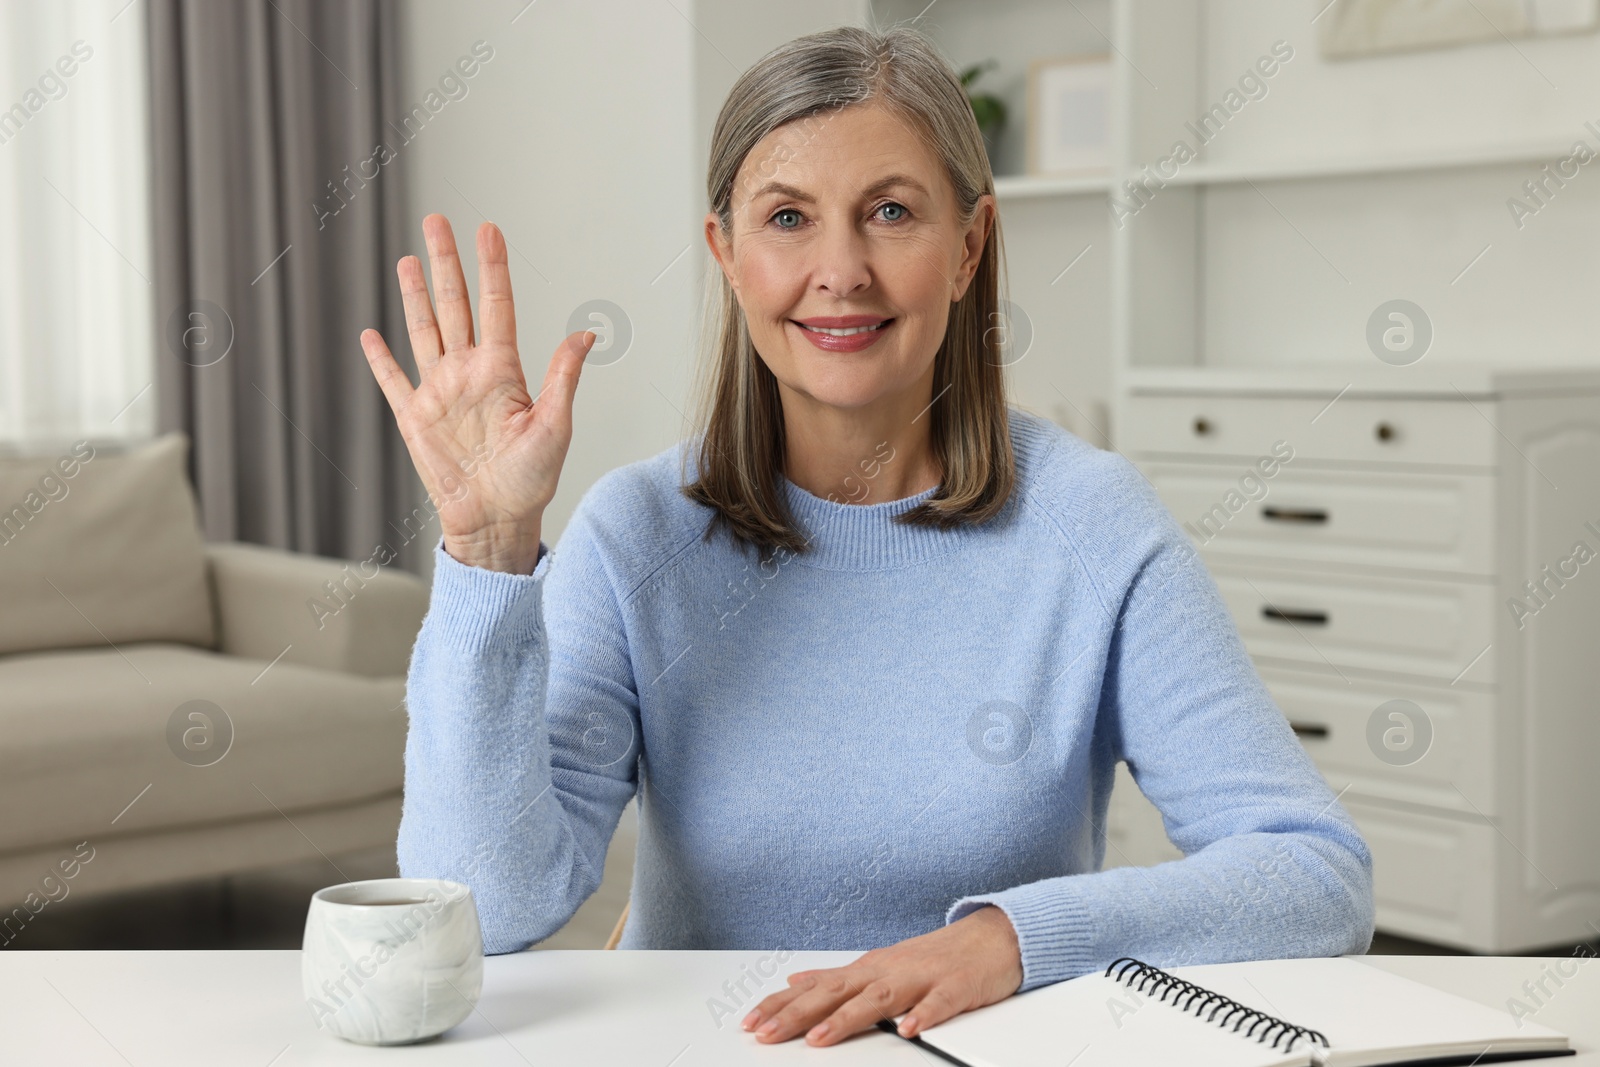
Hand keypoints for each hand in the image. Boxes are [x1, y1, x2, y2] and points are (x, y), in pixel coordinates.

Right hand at [360, 213, 595, 573]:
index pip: (495, 306)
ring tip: (408, 258)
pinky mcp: (414, 418)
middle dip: (445, 263)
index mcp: (502, 371)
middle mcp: (468, 373)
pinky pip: (394, 381)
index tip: (487, 230)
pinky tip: (371, 334)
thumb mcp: (555, 426)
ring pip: (423, 331)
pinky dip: (380, 359)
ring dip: (413, 296)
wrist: (496, 520)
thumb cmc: (531, 480)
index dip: (491, 267)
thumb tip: (587, 334)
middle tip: (436, 221)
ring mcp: (439, 393)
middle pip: (454, 305)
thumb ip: (562, 377)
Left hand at [743, 905, 1022, 1046]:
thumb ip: (838, 977)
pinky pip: (939, 1003)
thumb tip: (796, 979)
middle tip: (767, 1033)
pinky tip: (909, 1029)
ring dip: (847, 1018)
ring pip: (879, 997)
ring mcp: (922, 977)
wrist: (995, 936)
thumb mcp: (879, 964)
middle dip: (798, 1014)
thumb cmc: (936, 957)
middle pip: (837, 992)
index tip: (750, 1021)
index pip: (816, 987)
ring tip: (820, 1037)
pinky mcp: (956, 987)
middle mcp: (888, 970)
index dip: (781, 1004)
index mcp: (869, 969)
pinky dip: (924, 1015)